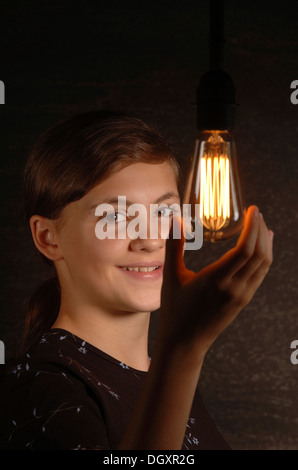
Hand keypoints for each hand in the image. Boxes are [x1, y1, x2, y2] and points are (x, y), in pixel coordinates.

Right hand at [159, 206, 273, 360]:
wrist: (184, 343)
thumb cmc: (175, 310)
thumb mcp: (172, 276)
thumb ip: (175, 246)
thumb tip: (175, 219)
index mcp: (217, 280)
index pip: (245, 249)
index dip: (253, 227)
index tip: (253, 210)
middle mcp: (234, 288)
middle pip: (259, 254)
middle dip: (261, 230)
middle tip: (256, 213)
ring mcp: (241, 296)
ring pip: (264, 265)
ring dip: (266, 243)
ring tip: (262, 226)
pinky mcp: (243, 300)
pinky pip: (260, 275)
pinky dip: (264, 257)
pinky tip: (261, 249)